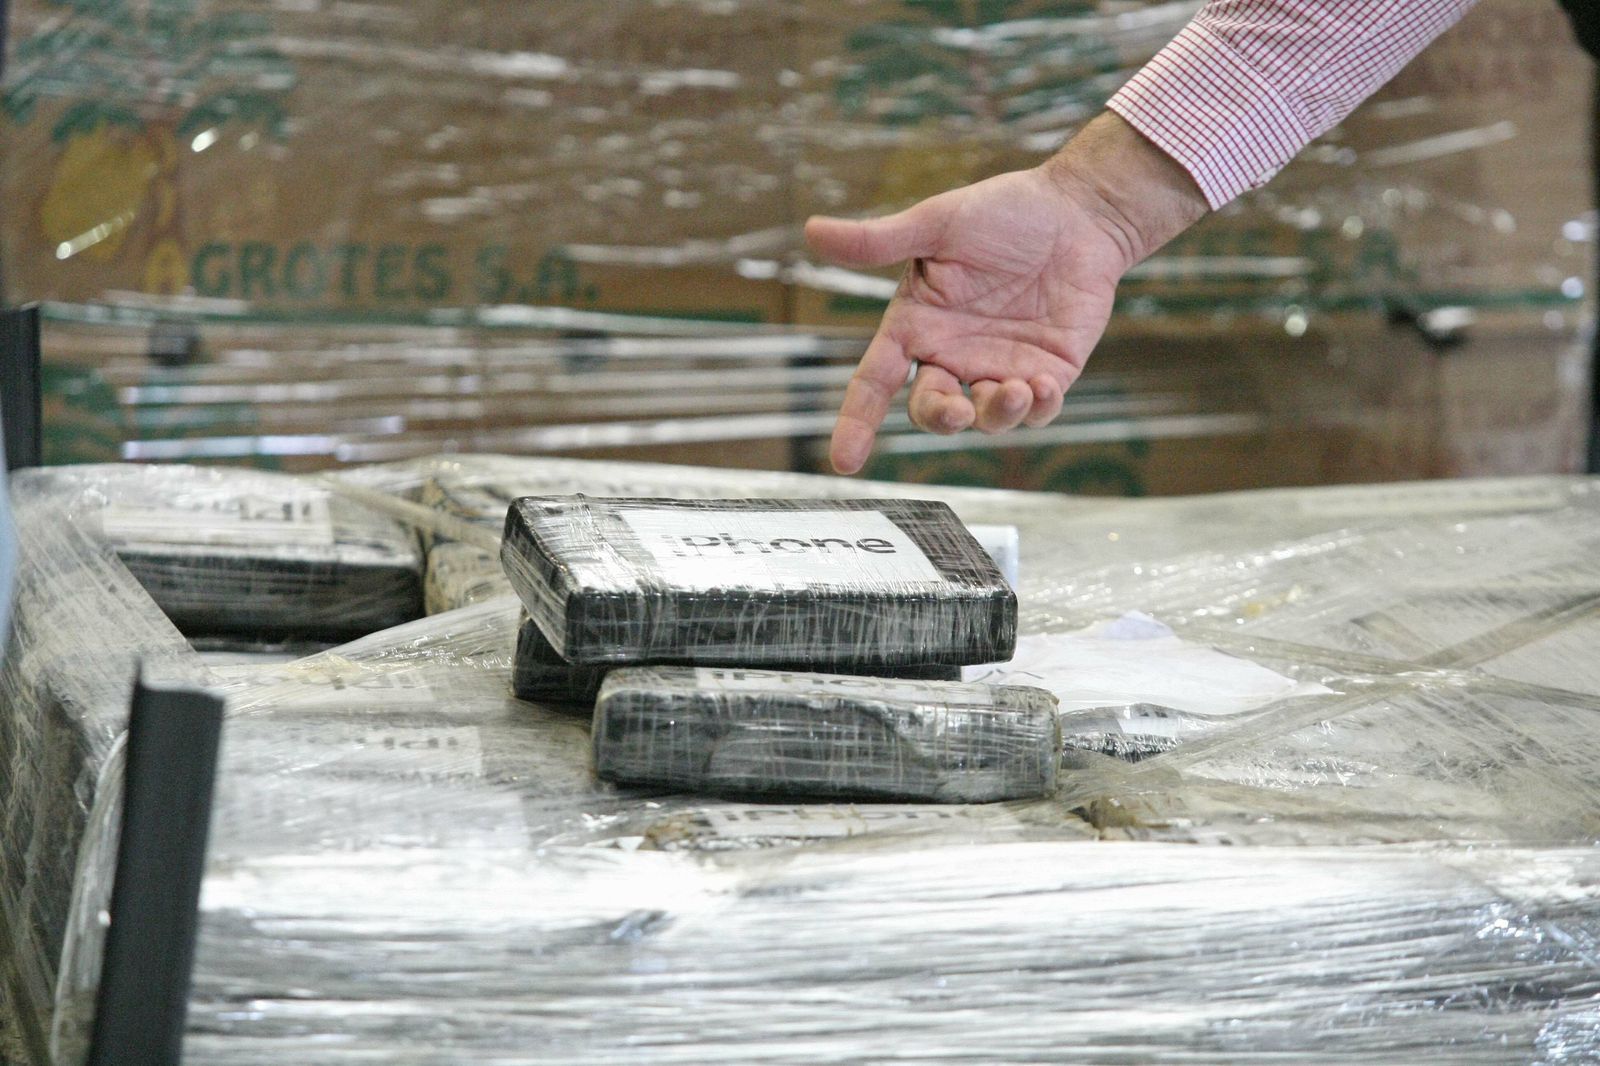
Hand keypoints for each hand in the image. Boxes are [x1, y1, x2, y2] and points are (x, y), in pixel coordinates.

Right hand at [805, 113, 1208, 474]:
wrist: (1078, 212)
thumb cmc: (1003, 211)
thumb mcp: (936, 223)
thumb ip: (878, 240)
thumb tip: (810, 230)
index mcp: (917, 326)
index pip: (875, 383)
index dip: (857, 422)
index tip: (844, 461)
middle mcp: (953, 356)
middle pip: (932, 412)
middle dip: (941, 419)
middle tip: (958, 411)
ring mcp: (999, 369)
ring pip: (985, 420)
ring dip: (995, 414)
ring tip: (1017, 389)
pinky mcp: (1048, 374)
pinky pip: (1037, 412)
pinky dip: (1038, 409)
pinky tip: (1043, 385)